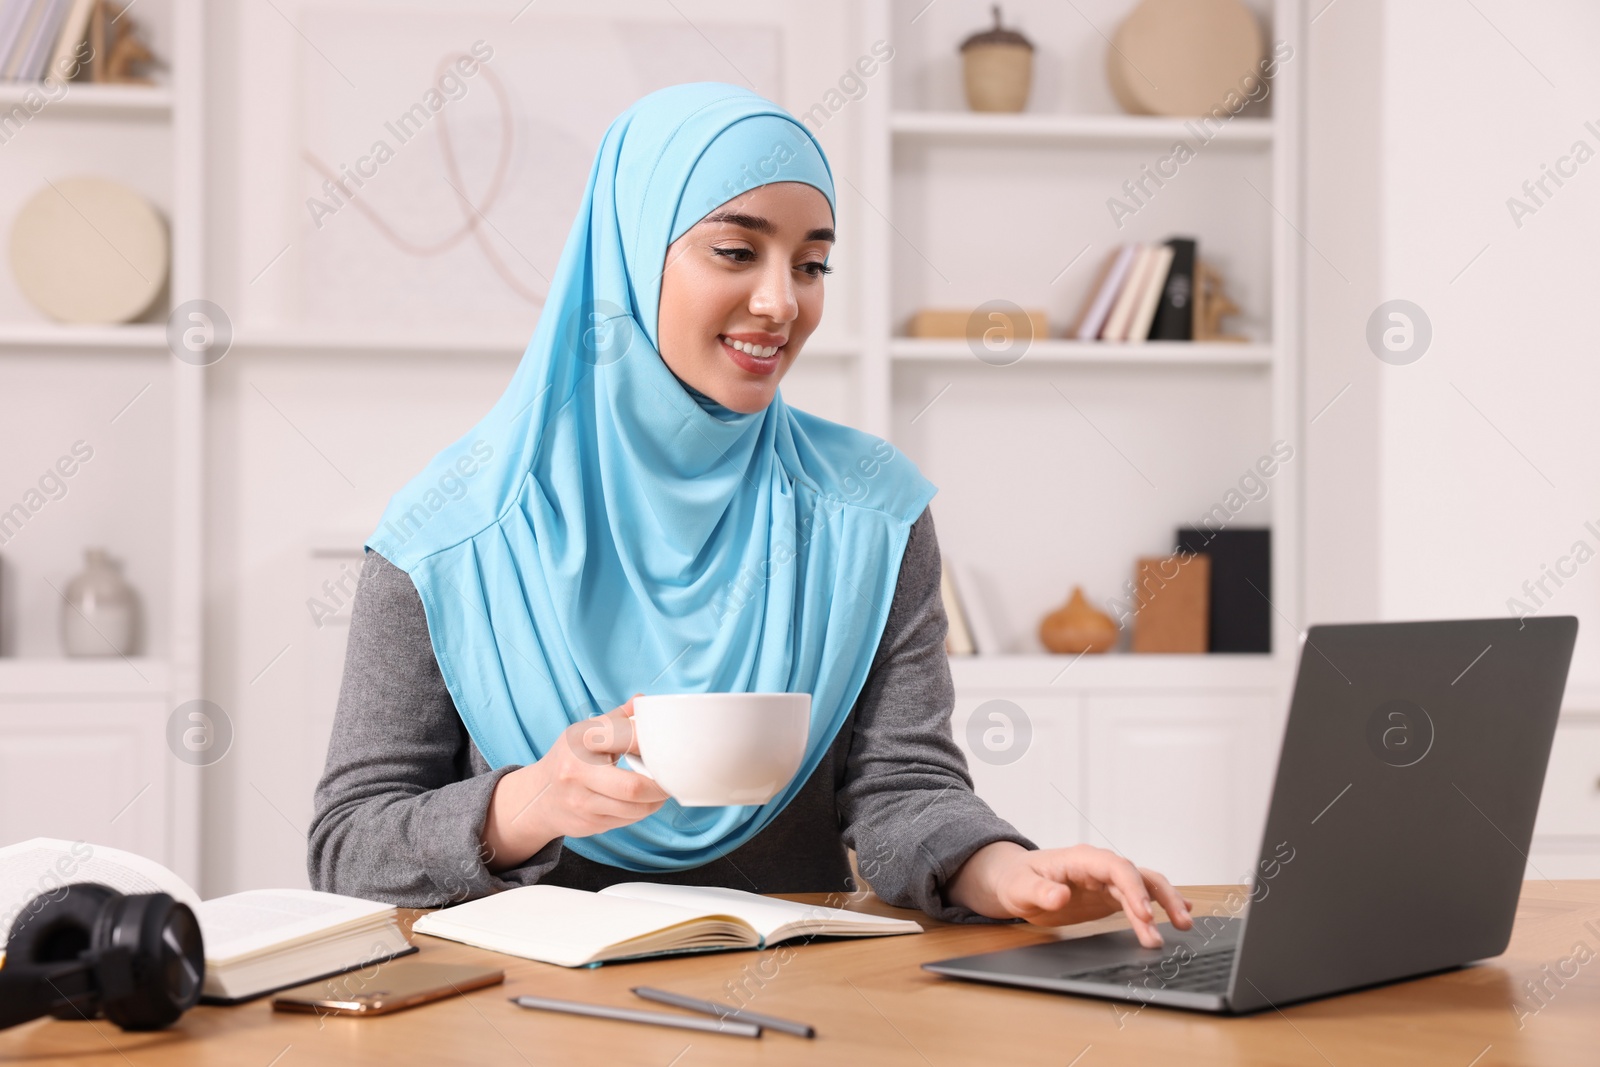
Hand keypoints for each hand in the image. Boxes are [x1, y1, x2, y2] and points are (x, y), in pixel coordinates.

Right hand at [482, 695, 669, 870]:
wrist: (537, 797)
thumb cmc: (569, 759)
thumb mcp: (585, 732)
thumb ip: (616, 719)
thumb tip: (643, 701)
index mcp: (581, 741)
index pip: (628, 740)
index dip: (655, 747)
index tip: (670, 749)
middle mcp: (577, 773)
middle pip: (633, 788)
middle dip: (660, 787)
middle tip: (672, 780)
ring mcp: (581, 802)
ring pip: (634, 809)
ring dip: (654, 802)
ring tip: (660, 790)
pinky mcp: (587, 823)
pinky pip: (626, 821)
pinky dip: (640, 812)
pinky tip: (642, 802)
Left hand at [944, 842, 1192, 947]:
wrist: (1013, 882)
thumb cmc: (1015, 879)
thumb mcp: (1020, 887)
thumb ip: (1039, 892)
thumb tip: (1060, 896)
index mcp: (1082, 859)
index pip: (1117, 869)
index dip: (1134, 890)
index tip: (1144, 914)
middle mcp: (1100, 868)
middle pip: (1139, 876)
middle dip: (1161, 898)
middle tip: (1179, 923)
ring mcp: (1107, 882)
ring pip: (1144, 888)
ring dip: (1165, 905)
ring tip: (1184, 926)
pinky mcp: (1108, 897)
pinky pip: (1139, 900)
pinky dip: (1159, 905)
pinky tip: (1180, 913)